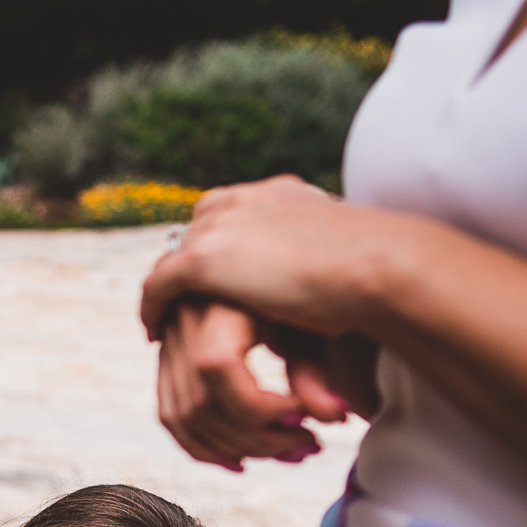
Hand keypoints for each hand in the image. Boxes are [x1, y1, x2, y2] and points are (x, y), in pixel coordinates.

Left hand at [142, 175, 411, 341]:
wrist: (373, 266)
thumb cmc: (370, 277)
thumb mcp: (335, 266)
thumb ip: (308, 275)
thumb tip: (306, 304)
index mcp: (276, 193)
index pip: (229, 215)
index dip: (216, 248)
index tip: (212, 280)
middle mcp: (240, 199)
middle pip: (194, 233)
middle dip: (187, 269)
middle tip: (178, 305)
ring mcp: (217, 224)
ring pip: (174, 261)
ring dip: (169, 294)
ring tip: (162, 325)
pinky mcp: (201, 258)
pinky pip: (159, 286)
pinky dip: (153, 310)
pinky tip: (153, 333)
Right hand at [156, 300, 349, 470]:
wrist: (274, 271)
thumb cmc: (302, 293)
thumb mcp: (311, 325)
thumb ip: (316, 372)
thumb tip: (333, 418)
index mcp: (218, 299)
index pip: (215, 366)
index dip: (258, 404)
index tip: (303, 415)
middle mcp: (183, 319)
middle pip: (198, 403)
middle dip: (255, 436)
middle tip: (306, 443)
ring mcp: (170, 343)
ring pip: (181, 417)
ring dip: (233, 447)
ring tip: (285, 452)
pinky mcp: (168, 363)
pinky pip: (171, 416)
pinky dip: (204, 446)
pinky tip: (243, 460)